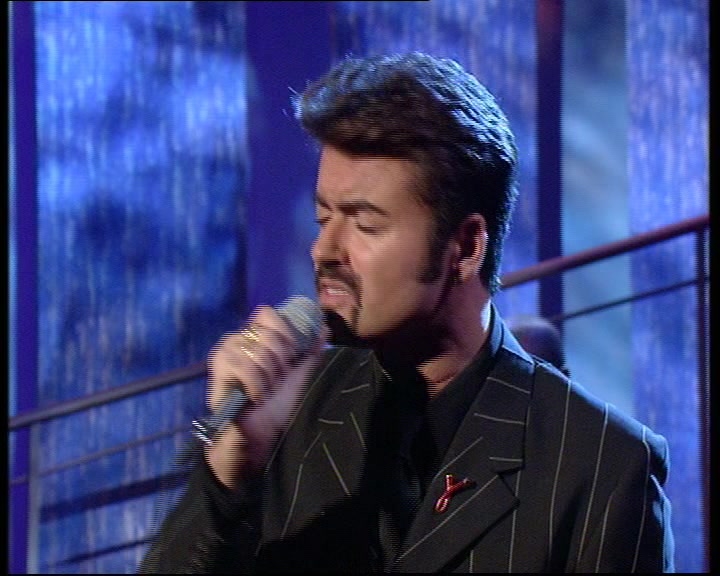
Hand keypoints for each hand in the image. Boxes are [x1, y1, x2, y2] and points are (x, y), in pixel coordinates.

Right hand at [205, 305, 327, 489]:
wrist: (260, 432)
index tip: (290, 358)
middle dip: (279, 363)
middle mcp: (237, 338)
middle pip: (267, 335)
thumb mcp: (299, 372)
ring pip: (257, 352)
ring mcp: (225, 351)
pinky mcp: (217, 367)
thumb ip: (310, 349)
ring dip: (268, 377)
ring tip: (264, 391)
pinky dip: (256, 386)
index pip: (267, 314)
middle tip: (275, 381)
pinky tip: (254, 397)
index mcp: (256, 335)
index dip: (284, 334)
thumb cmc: (278, 402)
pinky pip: (244, 366)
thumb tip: (324, 328)